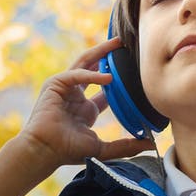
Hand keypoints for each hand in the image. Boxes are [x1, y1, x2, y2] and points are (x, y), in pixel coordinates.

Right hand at [19, 37, 156, 167]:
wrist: (44, 151)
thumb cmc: (67, 151)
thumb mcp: (102, 148)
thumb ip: (125, 146)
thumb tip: (150, 145)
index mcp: (86, 109)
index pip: (105, 90)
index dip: (119, 80)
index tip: (136, 72)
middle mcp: (76, 95)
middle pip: (94, 68)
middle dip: (108, 56)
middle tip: (125, 45)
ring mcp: (65, 88)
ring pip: (84, 63)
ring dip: (100, 52)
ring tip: (117, 44)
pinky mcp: (55, 84)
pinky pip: (76, 74)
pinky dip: (91, 74)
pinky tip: (108, 77)